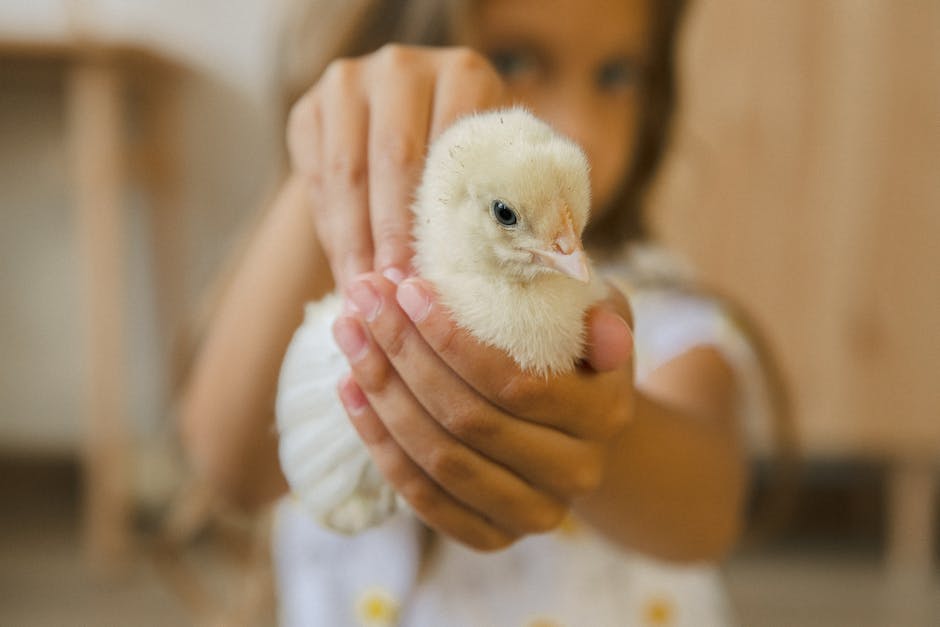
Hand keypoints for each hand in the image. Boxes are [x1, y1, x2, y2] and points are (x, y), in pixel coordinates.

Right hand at [287, 45, 508, 288]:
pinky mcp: (308, 108)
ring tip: (367, 290)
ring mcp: (349, 81)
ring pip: (347, 171)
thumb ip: (497, 202)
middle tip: (394, 289)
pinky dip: (331, 230)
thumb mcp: (495, 171)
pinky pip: (314, 178)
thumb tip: (497, 267)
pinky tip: (346, 270)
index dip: (441, 218)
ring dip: (354, 240)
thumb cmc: (470, 166)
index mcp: (464, 73)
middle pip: (394, 158)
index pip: (451, 148)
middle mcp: (403, 67)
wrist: (410, 131)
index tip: (433, 275)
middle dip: (392, 233)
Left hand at [332, 272, 634, 550]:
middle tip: (366, 300)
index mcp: (604, 414)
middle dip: (404, 354)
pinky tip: (350, 390)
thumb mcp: (601, 318)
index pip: (516, 383)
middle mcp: (575, 473)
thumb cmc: (578, 355)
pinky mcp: (492, 537)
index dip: (453, 339)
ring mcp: (533, 513)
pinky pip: (423, 497)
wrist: (578, 429)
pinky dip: (379, 443)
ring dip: (382, 395)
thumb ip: (603, 316)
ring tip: (350, 335)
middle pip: (467, 422)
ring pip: (438, 461)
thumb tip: (602, 330)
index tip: (408, 288)